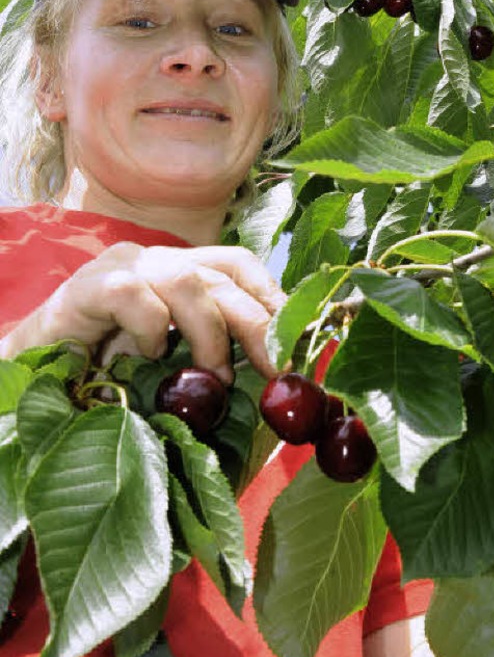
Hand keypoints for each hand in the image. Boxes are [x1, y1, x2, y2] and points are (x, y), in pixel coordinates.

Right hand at [0, 243, 285, 381]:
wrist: (31, 378)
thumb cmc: (107, 382)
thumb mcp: (173, 372)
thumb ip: (214, 369)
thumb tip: (277, 392)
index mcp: (181, 275)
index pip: (239, 267)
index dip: (273, 297)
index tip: (299, 341)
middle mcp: (156, 263)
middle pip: (224, 275)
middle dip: (259, 323)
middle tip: (277, 370)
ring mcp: (122, 269)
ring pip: (186, 280)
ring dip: (209, 333)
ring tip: (212, 376)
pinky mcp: (87, 287)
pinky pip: (133, 296)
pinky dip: (151, 331)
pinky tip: (146, 357)